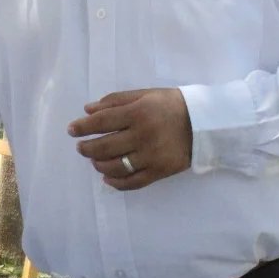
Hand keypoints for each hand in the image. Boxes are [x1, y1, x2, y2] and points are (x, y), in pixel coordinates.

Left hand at [67, 88, 192, 190]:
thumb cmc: (172, 105)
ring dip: (99, 165)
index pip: (101, 122)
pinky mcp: (160, 171)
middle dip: (87, 148)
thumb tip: (88, 110)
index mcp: (138, 113)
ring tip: (94, 160)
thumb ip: (115, 100)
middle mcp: (143, 135)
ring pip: (116, 167)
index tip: (71, 130)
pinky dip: (116, 183)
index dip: (82, 127)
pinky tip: (107, 178)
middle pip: (105, 147)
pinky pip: (133, 182)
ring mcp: (152, 156)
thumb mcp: (145, 94)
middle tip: (81, 147)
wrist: (207, 123)